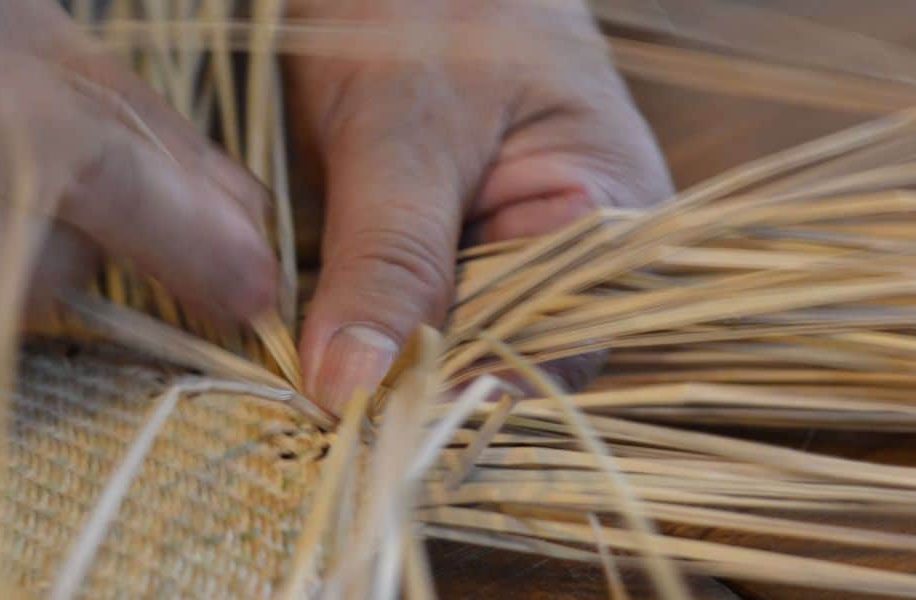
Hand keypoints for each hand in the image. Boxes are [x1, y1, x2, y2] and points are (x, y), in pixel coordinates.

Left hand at [288, 0, 671, 411]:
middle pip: (490, 360)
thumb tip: (353, 389)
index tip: (367, 418)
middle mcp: (562, 256)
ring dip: (372, 362)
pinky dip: (355, 329)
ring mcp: (496, 254)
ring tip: (305, 375)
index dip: (458, 396)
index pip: (548, 351)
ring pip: (437, 345)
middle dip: (405, 386)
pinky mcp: (438, 251)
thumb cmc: (429, 7)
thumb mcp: (406, 130)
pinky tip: (309, 340)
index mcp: (609, 220)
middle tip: (317, 402)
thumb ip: (389, 259)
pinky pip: (401, 314)